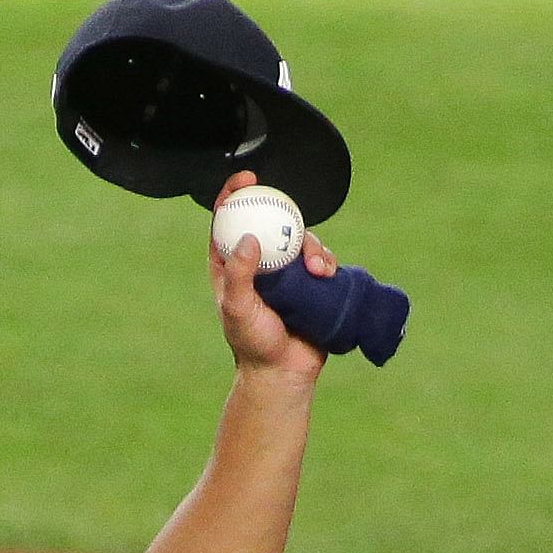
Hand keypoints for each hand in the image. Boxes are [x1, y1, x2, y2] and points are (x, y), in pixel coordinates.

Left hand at [211, 172, 332, 380]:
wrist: (283, 372)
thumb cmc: (252, 343)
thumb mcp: (236, 308)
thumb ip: (238, 275)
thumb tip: (248, 240)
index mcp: (230, 265)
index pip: (227, 221)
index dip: (233, 195)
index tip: (246, 180)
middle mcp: (258, 263)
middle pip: (268, 222)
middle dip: (280, 207)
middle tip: (287, 202)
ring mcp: (285, 272)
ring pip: (299, 238)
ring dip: (311, 244)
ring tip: (317, 268)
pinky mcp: (309, 282)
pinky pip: (321, 258)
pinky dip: (326, 259)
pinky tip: (326, 273)